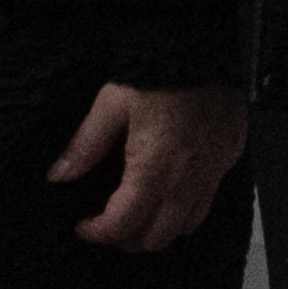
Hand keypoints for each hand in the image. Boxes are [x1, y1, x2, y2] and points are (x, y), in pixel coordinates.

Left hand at [54, 82, 249, 249]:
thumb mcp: (113, 102)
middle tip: (107, 224)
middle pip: (157, 237)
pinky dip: (184, 211)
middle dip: (127, 239)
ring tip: (137, 213)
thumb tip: (60, 174)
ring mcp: (212, 172)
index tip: (84, 227)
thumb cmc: (164, 71)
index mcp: (155, 168)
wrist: (208, 49)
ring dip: (158, 229)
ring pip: (185, 227)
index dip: (98, 233)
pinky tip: (167, 191)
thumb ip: (86, 144)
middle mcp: (187, 179)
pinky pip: (207, 203)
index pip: (124, 224)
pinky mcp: (228, 160)